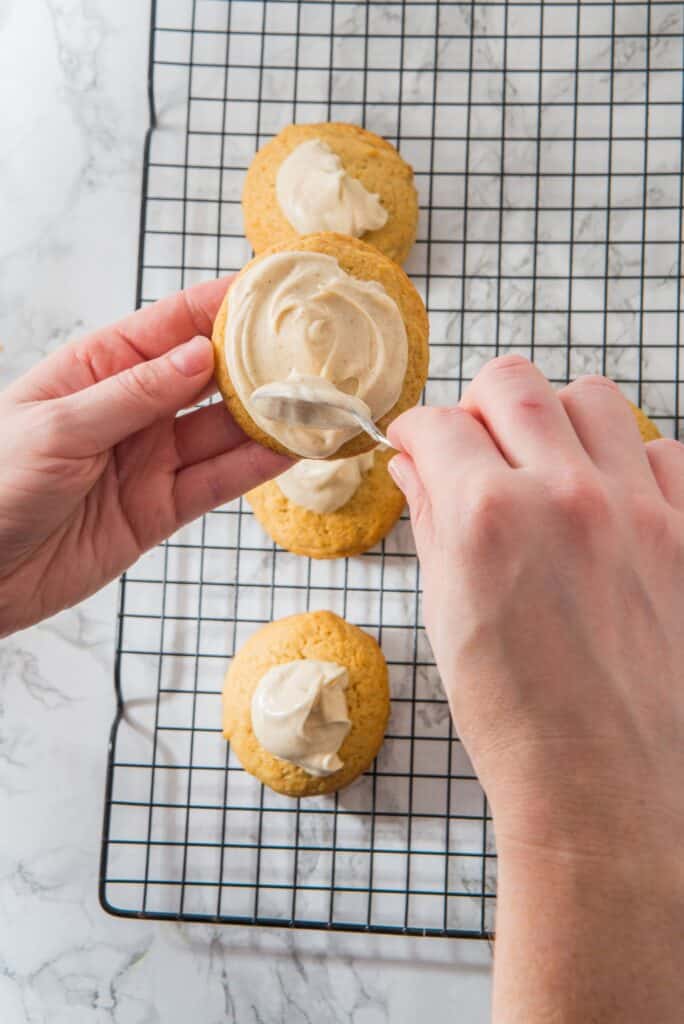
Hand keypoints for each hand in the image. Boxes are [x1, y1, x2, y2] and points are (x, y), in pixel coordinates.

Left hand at [0, 279, 288, 636]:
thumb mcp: (59, 428)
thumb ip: (134, 394)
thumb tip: (200, 355)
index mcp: (99, 367)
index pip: (172, 323)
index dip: (223, 305)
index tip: (273, 291)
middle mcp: (133, 407)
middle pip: (209, 376)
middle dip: (259, 363)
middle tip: (312, 351)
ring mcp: (150, 458)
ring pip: (222, 431)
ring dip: (268, 418)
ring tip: (316, 401)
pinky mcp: (160, 507)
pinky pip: (216, 481)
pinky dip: (254, 468)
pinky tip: (289, 449)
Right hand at [389, 356, 683, 1020]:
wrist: (607, 789)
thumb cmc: (519, 721)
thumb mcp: (448, 616)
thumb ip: (431, 523)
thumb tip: (416, 470)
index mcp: (487, 517)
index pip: (439, 422)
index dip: (418, 430)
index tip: (419, 443)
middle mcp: (564, 496)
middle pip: (514, 382)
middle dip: (481, 404)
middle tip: (477, 443)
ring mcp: (639, 511)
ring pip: (594, 397)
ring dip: (559, 419)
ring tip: (548, 465)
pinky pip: (666, 451)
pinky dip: (631, 463)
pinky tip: (612, 502)